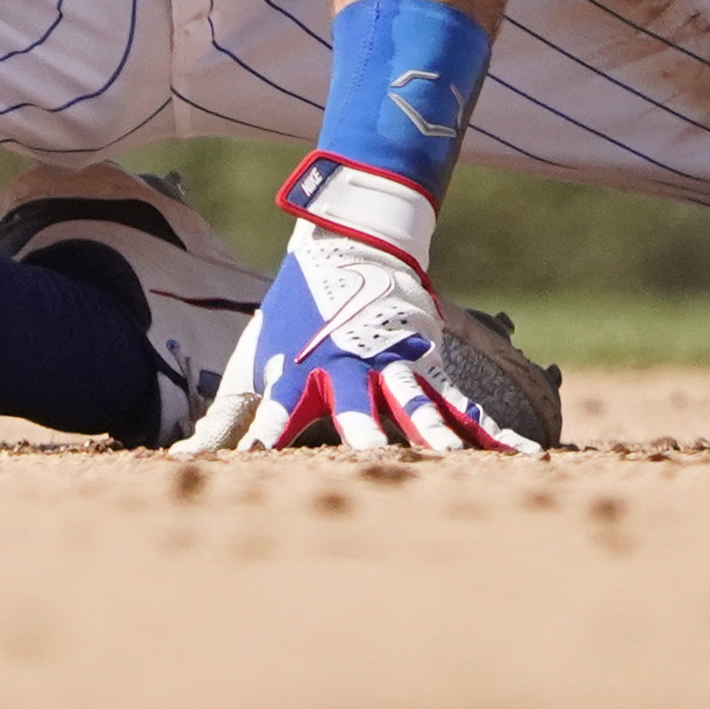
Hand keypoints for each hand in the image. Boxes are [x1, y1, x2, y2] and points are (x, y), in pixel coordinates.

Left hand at [175, 221, 540, 455]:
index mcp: (300, 371)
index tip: (259, 457)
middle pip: (356, 405)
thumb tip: (183, 458)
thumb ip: (226, 421)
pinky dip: (493, 431)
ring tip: (452, 464)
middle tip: (372, 459)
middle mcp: (348, 369)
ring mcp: (392, 364)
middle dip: (363, 432)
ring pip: (416, 403)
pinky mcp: (427, 362)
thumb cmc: (294, 317)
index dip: (267, 431)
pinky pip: (463, 403)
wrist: (351, 244)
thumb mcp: (253, 363)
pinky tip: (526, 455)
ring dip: (433, 433)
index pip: (278, 408)